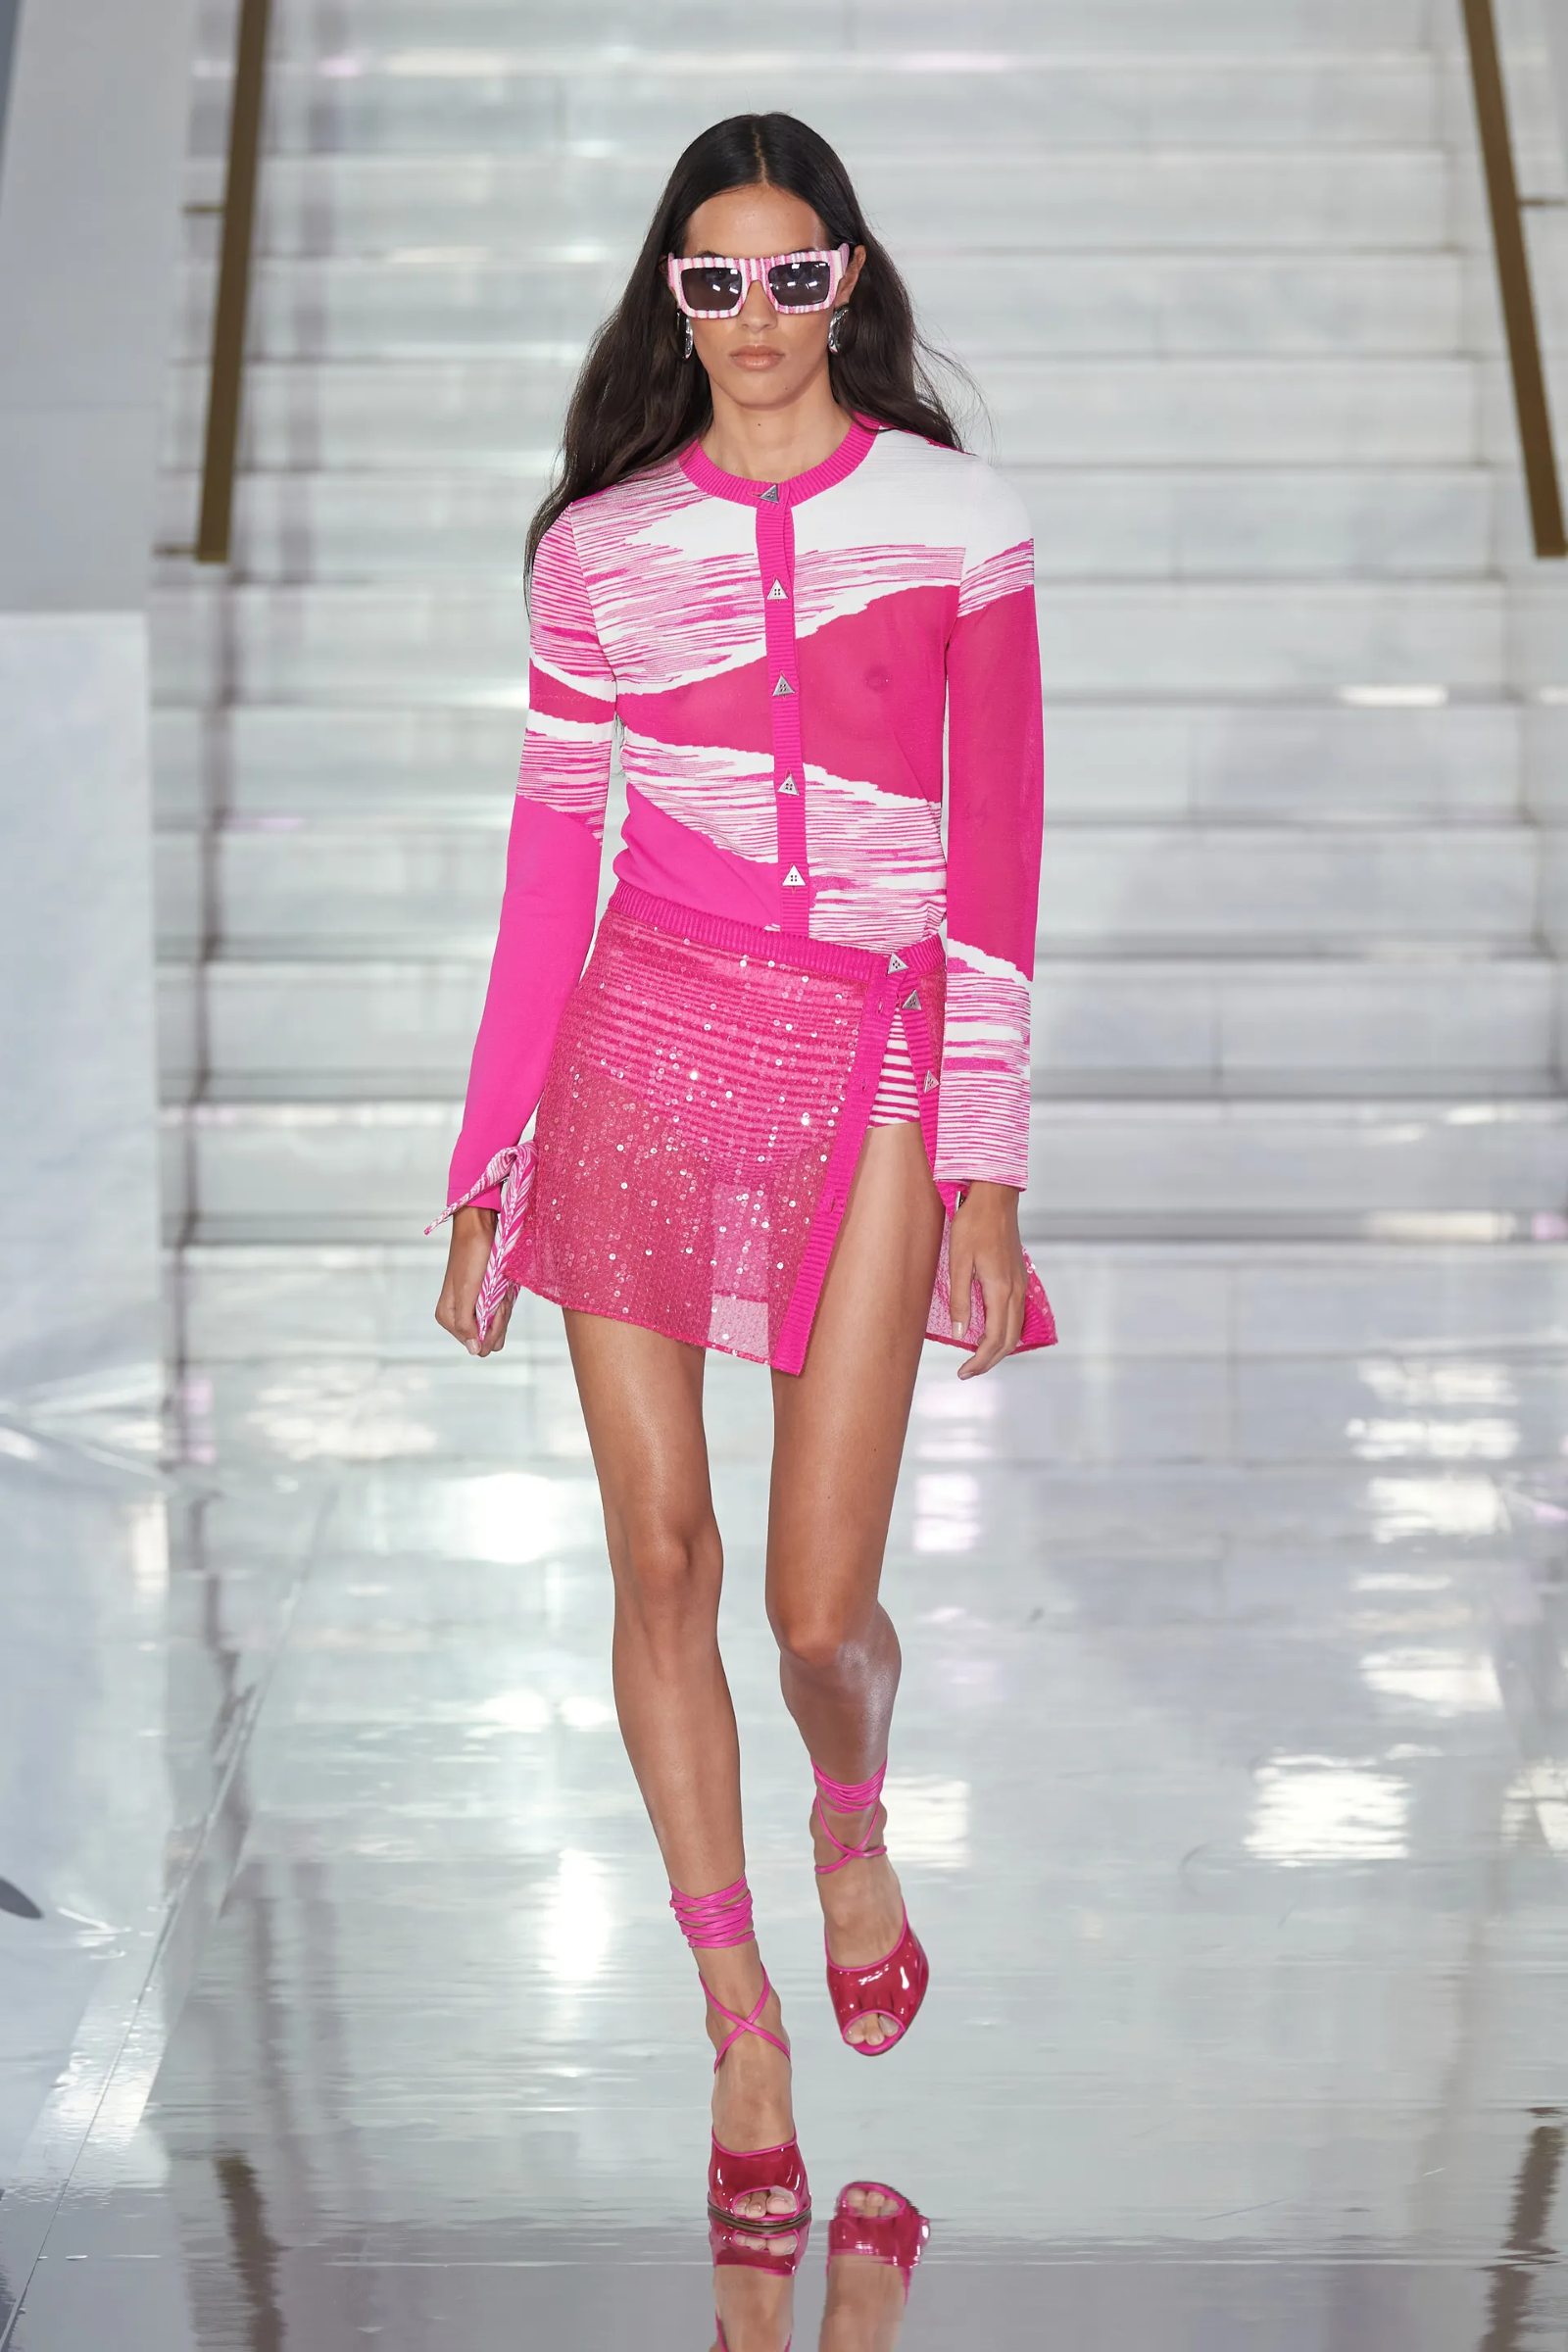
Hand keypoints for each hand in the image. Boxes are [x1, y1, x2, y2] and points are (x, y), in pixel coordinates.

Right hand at [434, 1204, 512, 1356]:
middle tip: (499, 1295)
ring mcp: (472, 1307)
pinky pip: (500, 1312)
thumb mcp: (467, 1291)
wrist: (479, 1227)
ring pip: (497, 1326)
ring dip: (503, 1308)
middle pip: (488, 1338)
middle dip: (499, 1319)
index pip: (477, 1345)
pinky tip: (502, 1288)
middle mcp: (458, 1316)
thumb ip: (466, 1323)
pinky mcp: (484, 1298)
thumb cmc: (472, 1256)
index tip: (494, 1307)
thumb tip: (473, 1350)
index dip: (491, 1330)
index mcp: (447, 1317)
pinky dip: (505, 1301)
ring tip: (500, 1289)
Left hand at [948, 1181, 1026, 1378]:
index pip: (995, 1339)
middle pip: (1009, 1340)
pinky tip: (988, 1331)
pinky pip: (1016, 1314)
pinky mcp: (1018, 1277)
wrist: (995, 1196)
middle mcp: (1016, 1291)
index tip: (963, 1373)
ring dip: (998, 1347)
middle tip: (967, 1372)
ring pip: (1015, 1328)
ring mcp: (1020, 1284)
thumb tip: (961, 1334)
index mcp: (1001, 1290)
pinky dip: (1005, 1331)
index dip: (979, 1361)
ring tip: (977, 1356)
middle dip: (989, 1361)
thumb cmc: (973, 1224)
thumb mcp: (958, 1261)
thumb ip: (961, 1299)